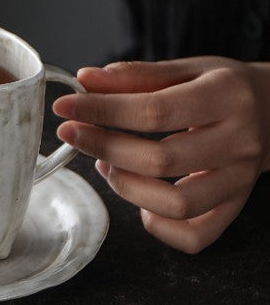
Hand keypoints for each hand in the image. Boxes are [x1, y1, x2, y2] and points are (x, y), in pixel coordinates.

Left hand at [52, 57, 269, 252]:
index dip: (101, 111)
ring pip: (177, 204)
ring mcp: (240, 180)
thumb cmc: (221, 88)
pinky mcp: (236, 207)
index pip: (153, 110)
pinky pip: (195, 235)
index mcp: (226, 96)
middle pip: (160, 160)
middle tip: (74, 135)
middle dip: (103, 147)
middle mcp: (239, 141)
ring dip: (126, 187)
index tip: (64, 109)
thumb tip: (85, 80)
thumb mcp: (185, 69)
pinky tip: (141, 200)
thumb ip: (135, 75)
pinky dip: (159, 225)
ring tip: (106, 163)